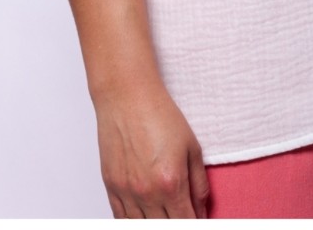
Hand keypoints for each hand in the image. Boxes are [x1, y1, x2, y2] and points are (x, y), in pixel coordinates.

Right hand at [95, 80, 209, 217]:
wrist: (127, 96)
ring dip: (156, 224)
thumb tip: (202, 210)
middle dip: (177, 225)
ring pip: (142, 228)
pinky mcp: (111, 187)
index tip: (198, 221)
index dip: (195, 224)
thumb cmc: (159, 114)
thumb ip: (199, 184)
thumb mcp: (192, 147)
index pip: (186, 223)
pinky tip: (144, 217)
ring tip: (164, 216)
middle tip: (182, 215)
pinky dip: (135, 222)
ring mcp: (126, 191)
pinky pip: (121, 219)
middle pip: (164, 228)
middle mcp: (147, 192)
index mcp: (171, 182)